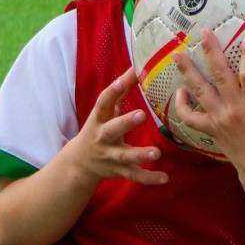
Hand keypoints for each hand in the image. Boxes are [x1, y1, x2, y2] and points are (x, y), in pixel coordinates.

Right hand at [64, 68, 168, 186]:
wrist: (79, 163)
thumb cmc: (98, 129)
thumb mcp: (105, 111)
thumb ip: (119, 91)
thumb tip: (136, 66)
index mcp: (99, 119)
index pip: (103, 102)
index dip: (113, 90)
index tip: (124, 80)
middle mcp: (102, 137)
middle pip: (112, 130)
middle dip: (126, 122)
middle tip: (141, 115)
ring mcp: (110, 156)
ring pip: (124, 156)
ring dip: (140, 155)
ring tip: (156, 153)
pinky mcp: (118, 171)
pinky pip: (134, 176)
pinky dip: (149, 178)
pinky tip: (165, 178)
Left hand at [172, 30, 244, 177]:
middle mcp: (235, 110)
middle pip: (220, 76)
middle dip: (211, 52)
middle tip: (204, 32)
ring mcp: (220, 119)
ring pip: (200, 92)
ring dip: (188, 72)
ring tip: (177, 54)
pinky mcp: (211, 129)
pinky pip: (190, 118)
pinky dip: (181, 105)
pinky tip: (180, 90)